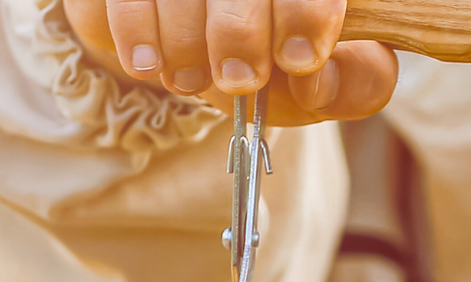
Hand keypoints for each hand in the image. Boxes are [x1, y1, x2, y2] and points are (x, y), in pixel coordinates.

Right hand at [61, 0, 396, 124]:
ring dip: (174, 39)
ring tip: (185, 79)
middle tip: (238, 80)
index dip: (302, 11)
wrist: (214, 34)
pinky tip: (144, 61)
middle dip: (235, 33)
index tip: (299, 59)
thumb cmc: (282, 50)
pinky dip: (118, 31)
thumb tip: (319, 79)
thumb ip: (352, 81)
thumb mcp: (332, 72)